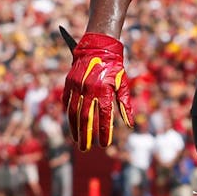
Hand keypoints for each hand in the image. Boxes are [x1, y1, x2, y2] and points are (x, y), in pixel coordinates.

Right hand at [61, 31, 133, 149]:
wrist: (98, 46)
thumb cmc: (114, 67)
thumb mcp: (122, 84)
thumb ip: (124, 105)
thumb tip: (129, 124)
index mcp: (104, 89)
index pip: (104, 116)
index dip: (104, 132)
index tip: (104, 145)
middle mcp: (89, 88)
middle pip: (85, 117)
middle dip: (86, 135)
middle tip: (86, 149)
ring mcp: (77, 85)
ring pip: (73, 112)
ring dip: (75, 128)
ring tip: (77, 140)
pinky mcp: (69, 82)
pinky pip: (67, 101)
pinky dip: (69, 114)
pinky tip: (72, 124)